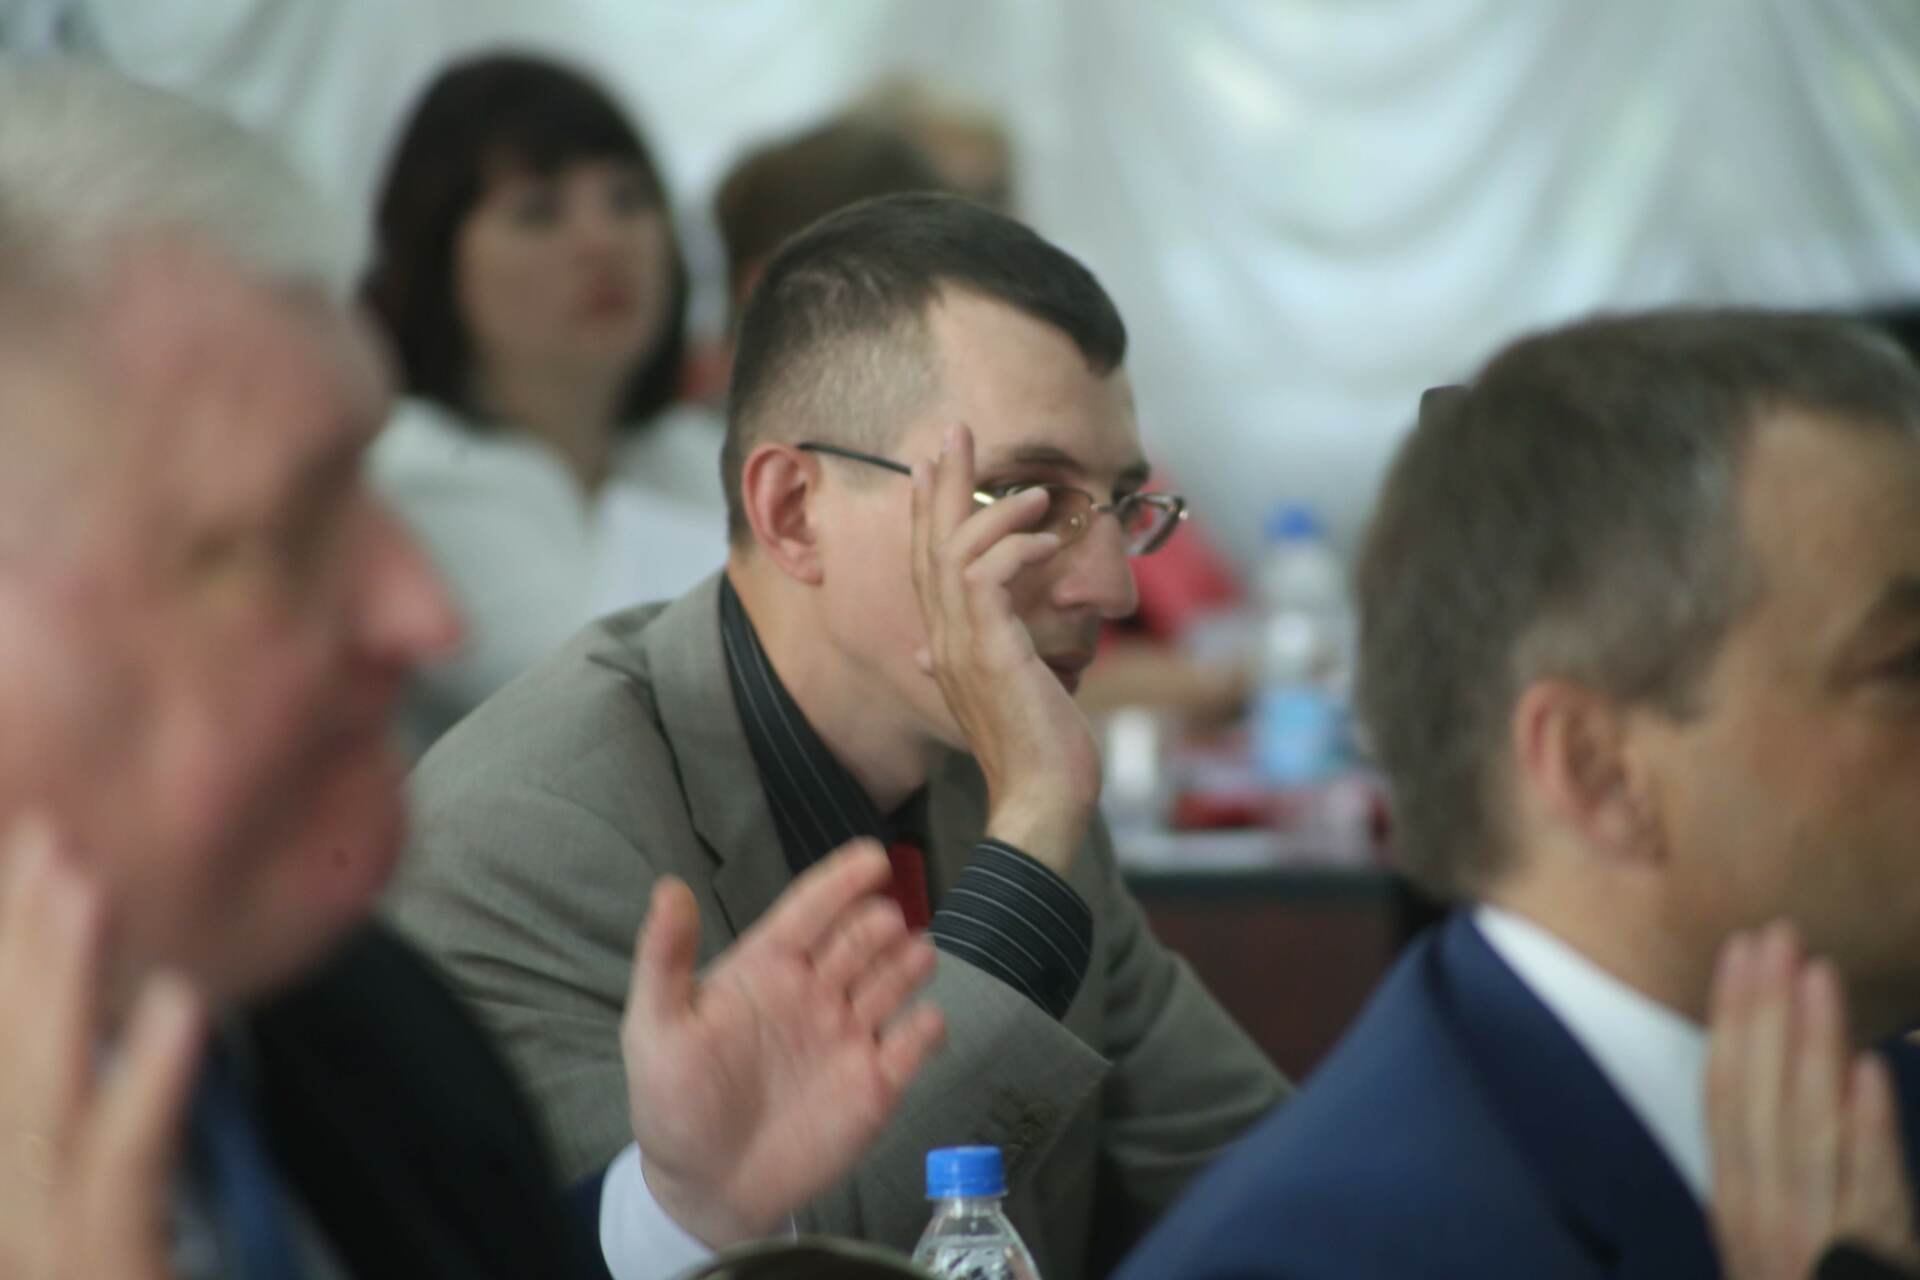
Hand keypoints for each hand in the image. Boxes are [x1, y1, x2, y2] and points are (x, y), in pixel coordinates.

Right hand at [0, 817, 205, 1279]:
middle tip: (38, 830)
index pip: (7, 1064)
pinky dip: (149, 1092)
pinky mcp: (101, 1271)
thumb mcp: (102, 1236)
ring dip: (62, 989)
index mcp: (17, 1194)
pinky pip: (124, 1176)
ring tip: (82, 879)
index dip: (9, 964)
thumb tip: (146, 1038)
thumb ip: (107, 1153)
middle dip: (18, 945)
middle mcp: (14, 1209)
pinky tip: (184, 1011)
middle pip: (10, 1064)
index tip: (24, 856)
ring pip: (44, 1103)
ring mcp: (44, 1247)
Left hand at [624, 841, 945, 1247]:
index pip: (811, 910)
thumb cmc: (673, 1104)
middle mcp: (815, 992)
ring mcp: (849, 1035)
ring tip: (917, 955)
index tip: (873, 857)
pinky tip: (921, 1023)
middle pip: (860, 939)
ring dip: (910, 963)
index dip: (841, 882)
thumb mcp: (654, 1029)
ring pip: (895, 980)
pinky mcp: (876, 1084)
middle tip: (885, 924)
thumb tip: (670, 888)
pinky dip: (926, 1029)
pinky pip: (914, 1044)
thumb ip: (664, 959)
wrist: (706, 1189)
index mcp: (767, 968)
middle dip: (878, 924)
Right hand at [909, 422, 1102, 872]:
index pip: (928, 566)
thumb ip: (976, 666)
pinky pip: (988, 577)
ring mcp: (963, 647)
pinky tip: (1046, 540)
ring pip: (954, 553)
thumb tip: (940, 653)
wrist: (1041, 803)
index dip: (929, 513)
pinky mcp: (991, 651)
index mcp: (948, 648)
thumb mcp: (1003, 697)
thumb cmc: (1036, 758)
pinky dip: (1015, 549)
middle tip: (954, 433)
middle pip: (929, 545)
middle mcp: (945, 641)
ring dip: (990, 511)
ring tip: (1031, 491)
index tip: (938, 468)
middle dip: (942, 485)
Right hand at [1708, 922, 1919, 1279]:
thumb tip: (1779, 1089)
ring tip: (1816, 974)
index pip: (1726, 1100)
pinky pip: (1870, 1188)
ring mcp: (1819, 1243)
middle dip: (1764, 1014)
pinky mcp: (1871, 1261)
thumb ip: (1769, 1191)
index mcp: (1737, 1216)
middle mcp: (1768, 1223)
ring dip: (1812, 1046)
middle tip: (1774, 936)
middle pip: (1761, 1100)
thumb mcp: (1773, 1257)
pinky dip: (1868, 1128)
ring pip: (1810, 1127)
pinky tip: (1868, 1069)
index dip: (1730, 1025)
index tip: (1738, 957)